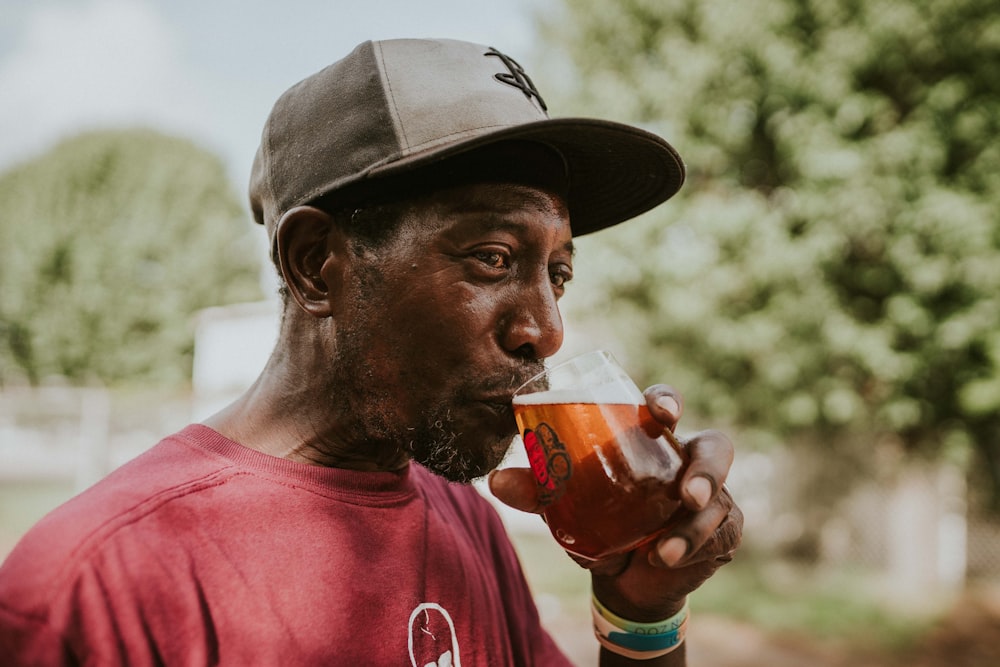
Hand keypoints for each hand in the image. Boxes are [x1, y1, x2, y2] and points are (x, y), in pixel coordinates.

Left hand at [489, 384, 742, 621]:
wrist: (622, 578)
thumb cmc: (598, 523)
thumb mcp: (566, 507)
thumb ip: (537, 490)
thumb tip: (495, 480)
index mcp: (649, 440)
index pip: (664, 407)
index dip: (667, 400)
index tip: (661, 411)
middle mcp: (685, 461)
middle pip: (715, 447)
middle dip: (707, 467)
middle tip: (688, 491)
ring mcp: (710, 496)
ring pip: (716, 500)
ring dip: (692, 527)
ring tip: (662, 551)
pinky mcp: (721, 530)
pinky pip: (717, 534)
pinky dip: (690, 547)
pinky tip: (666, 559)